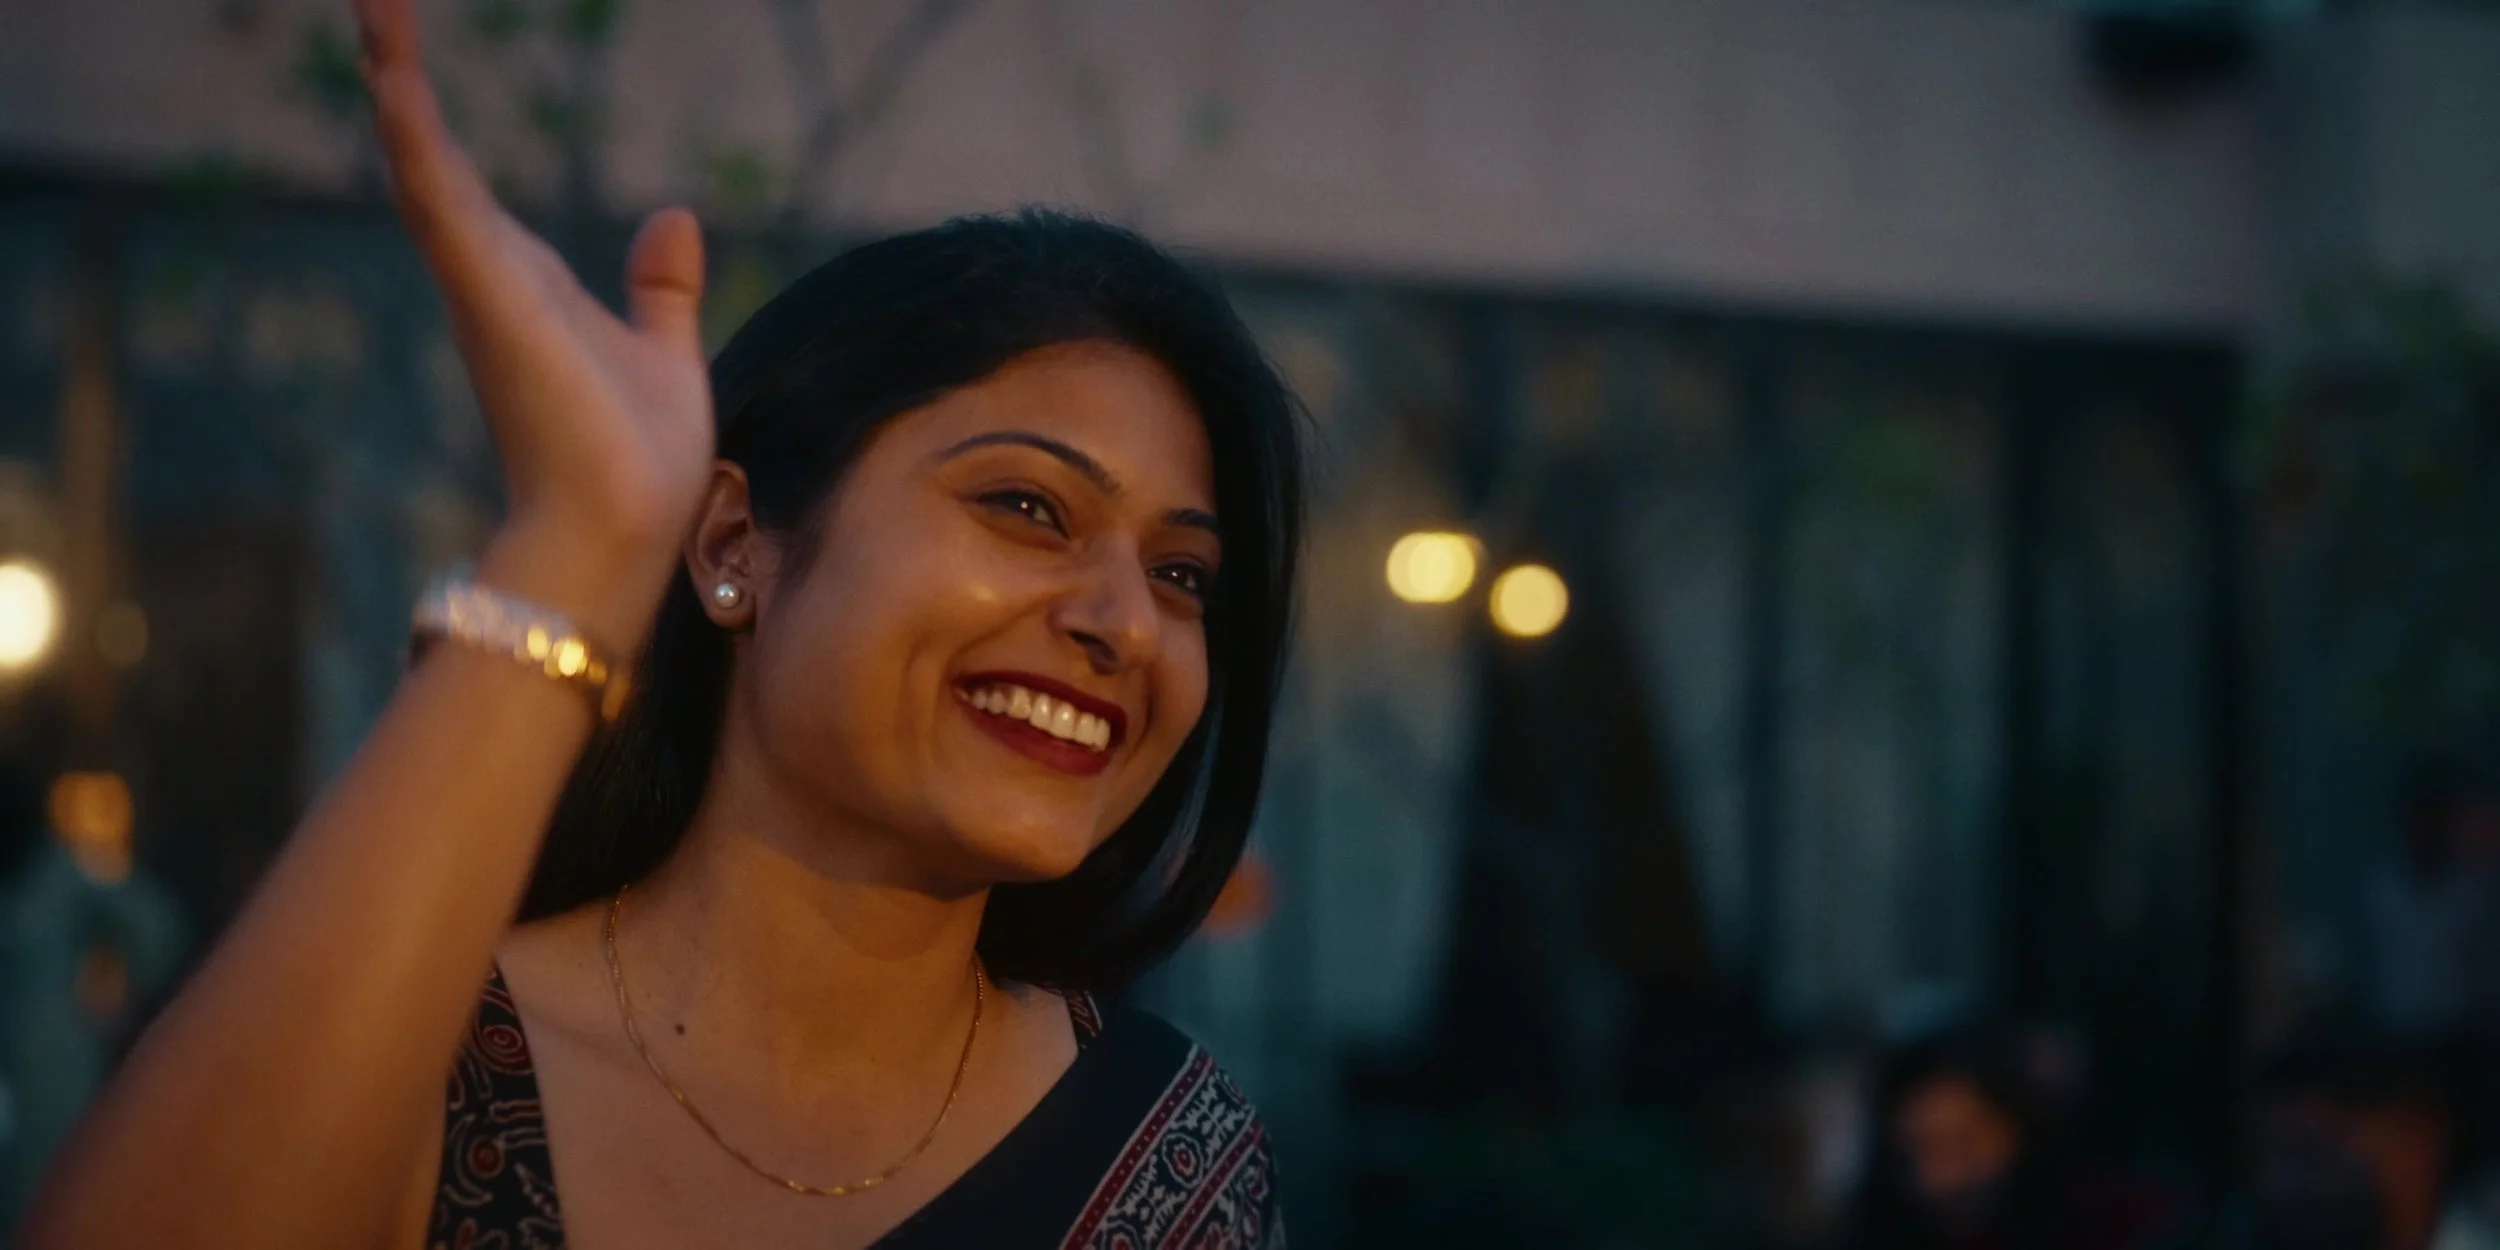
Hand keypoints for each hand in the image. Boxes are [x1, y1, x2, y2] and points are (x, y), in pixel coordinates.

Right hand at [355, 0, 711, 630]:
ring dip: (397, 83)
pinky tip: (393, 83)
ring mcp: (484, 288)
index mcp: (525, 285)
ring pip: (425, 166)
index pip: (468, 182)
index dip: (431, 115)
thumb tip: (674, 217)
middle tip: (373, 0)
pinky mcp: (492, 300)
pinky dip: (417, 143)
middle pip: (430, 157)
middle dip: (398, 76)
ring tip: (375, 6)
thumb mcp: (662, 349)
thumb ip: (660, 287)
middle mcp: (490, 279)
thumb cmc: (638, 461)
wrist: (625, 530)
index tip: (400, 44)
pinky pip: (443, 206)